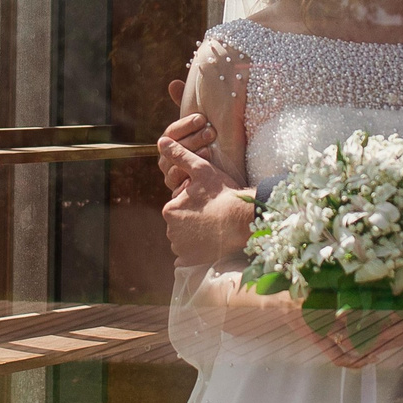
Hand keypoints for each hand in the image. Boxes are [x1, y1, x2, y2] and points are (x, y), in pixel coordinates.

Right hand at [157, 111, 224, 189]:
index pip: (171, 132)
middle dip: (192, 140)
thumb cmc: (209, 146)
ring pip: (175, 169)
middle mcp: (166, 161)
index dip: (185, 124)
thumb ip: (185, 105)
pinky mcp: (180, 195)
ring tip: (210, 151)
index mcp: (169, 144)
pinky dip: (190, 183)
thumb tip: (173, 83)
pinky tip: (204, 177)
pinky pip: (180, 191)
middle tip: (211, 132)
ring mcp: (171, 179)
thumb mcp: (200, 126)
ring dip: (192, 159)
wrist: (224, 176)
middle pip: (174, 150)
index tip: (202, 117)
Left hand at [161, 136, 254, 265]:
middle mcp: (170, 230)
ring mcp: (180, 248)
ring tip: (215, 228)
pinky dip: (196, 252)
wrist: (241, 221)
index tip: (209, 202)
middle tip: (213, 214)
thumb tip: (161, 141)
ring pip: (185, 239)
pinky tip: (210, 244)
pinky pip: (189, 256)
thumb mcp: (201, 168)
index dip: (194, 202)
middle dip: (193, 219)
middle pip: (181, 223)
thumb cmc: (222, 194)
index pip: (178, 206)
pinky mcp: (190, 261)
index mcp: (170, 209)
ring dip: (195, 235)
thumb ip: (180, 155)